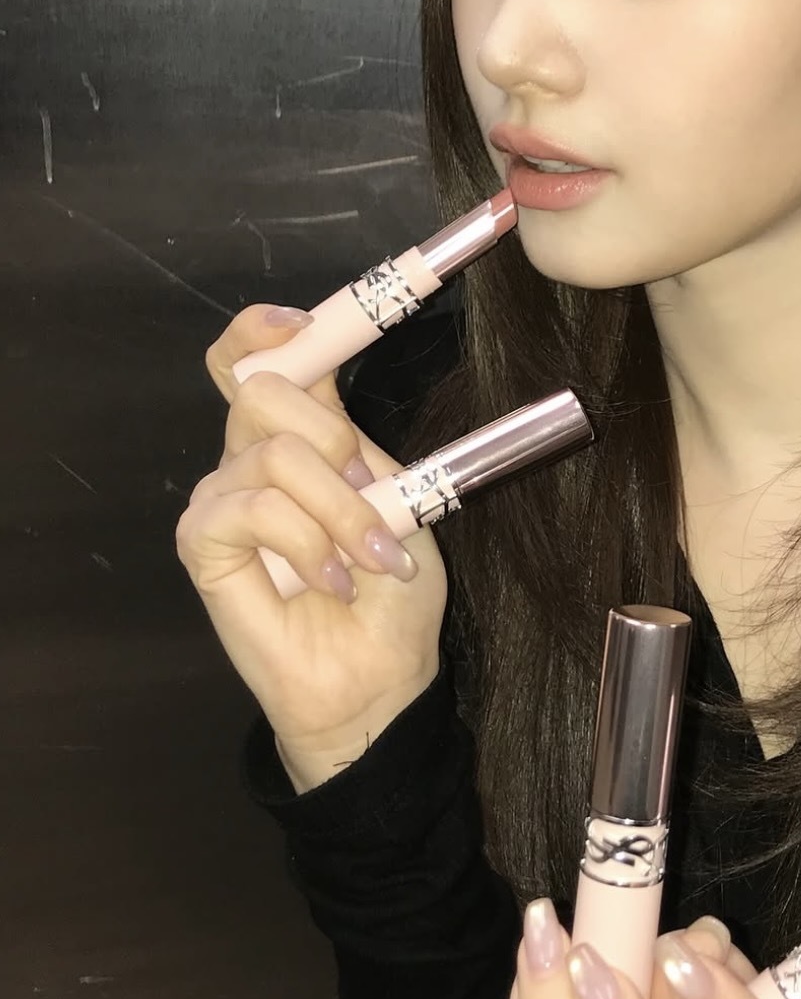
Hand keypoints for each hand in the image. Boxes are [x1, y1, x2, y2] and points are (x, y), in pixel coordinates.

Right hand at [176, 304, 447, 789]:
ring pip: (271, 454)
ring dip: (338, 510)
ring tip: (367, 562)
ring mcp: (223, 499)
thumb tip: (329, 386)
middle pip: (261, 390)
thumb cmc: (391, 594)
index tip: (299, 323)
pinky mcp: (202, 546)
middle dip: (332, 438)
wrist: (378, 675)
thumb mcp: (401, 500)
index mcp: (303, 436)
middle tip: (373, 495)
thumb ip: (361, 443)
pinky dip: (304, 541)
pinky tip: (330, 581)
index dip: (262, 330)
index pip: (254, 359)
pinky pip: (247, 508)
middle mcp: (253, 458)